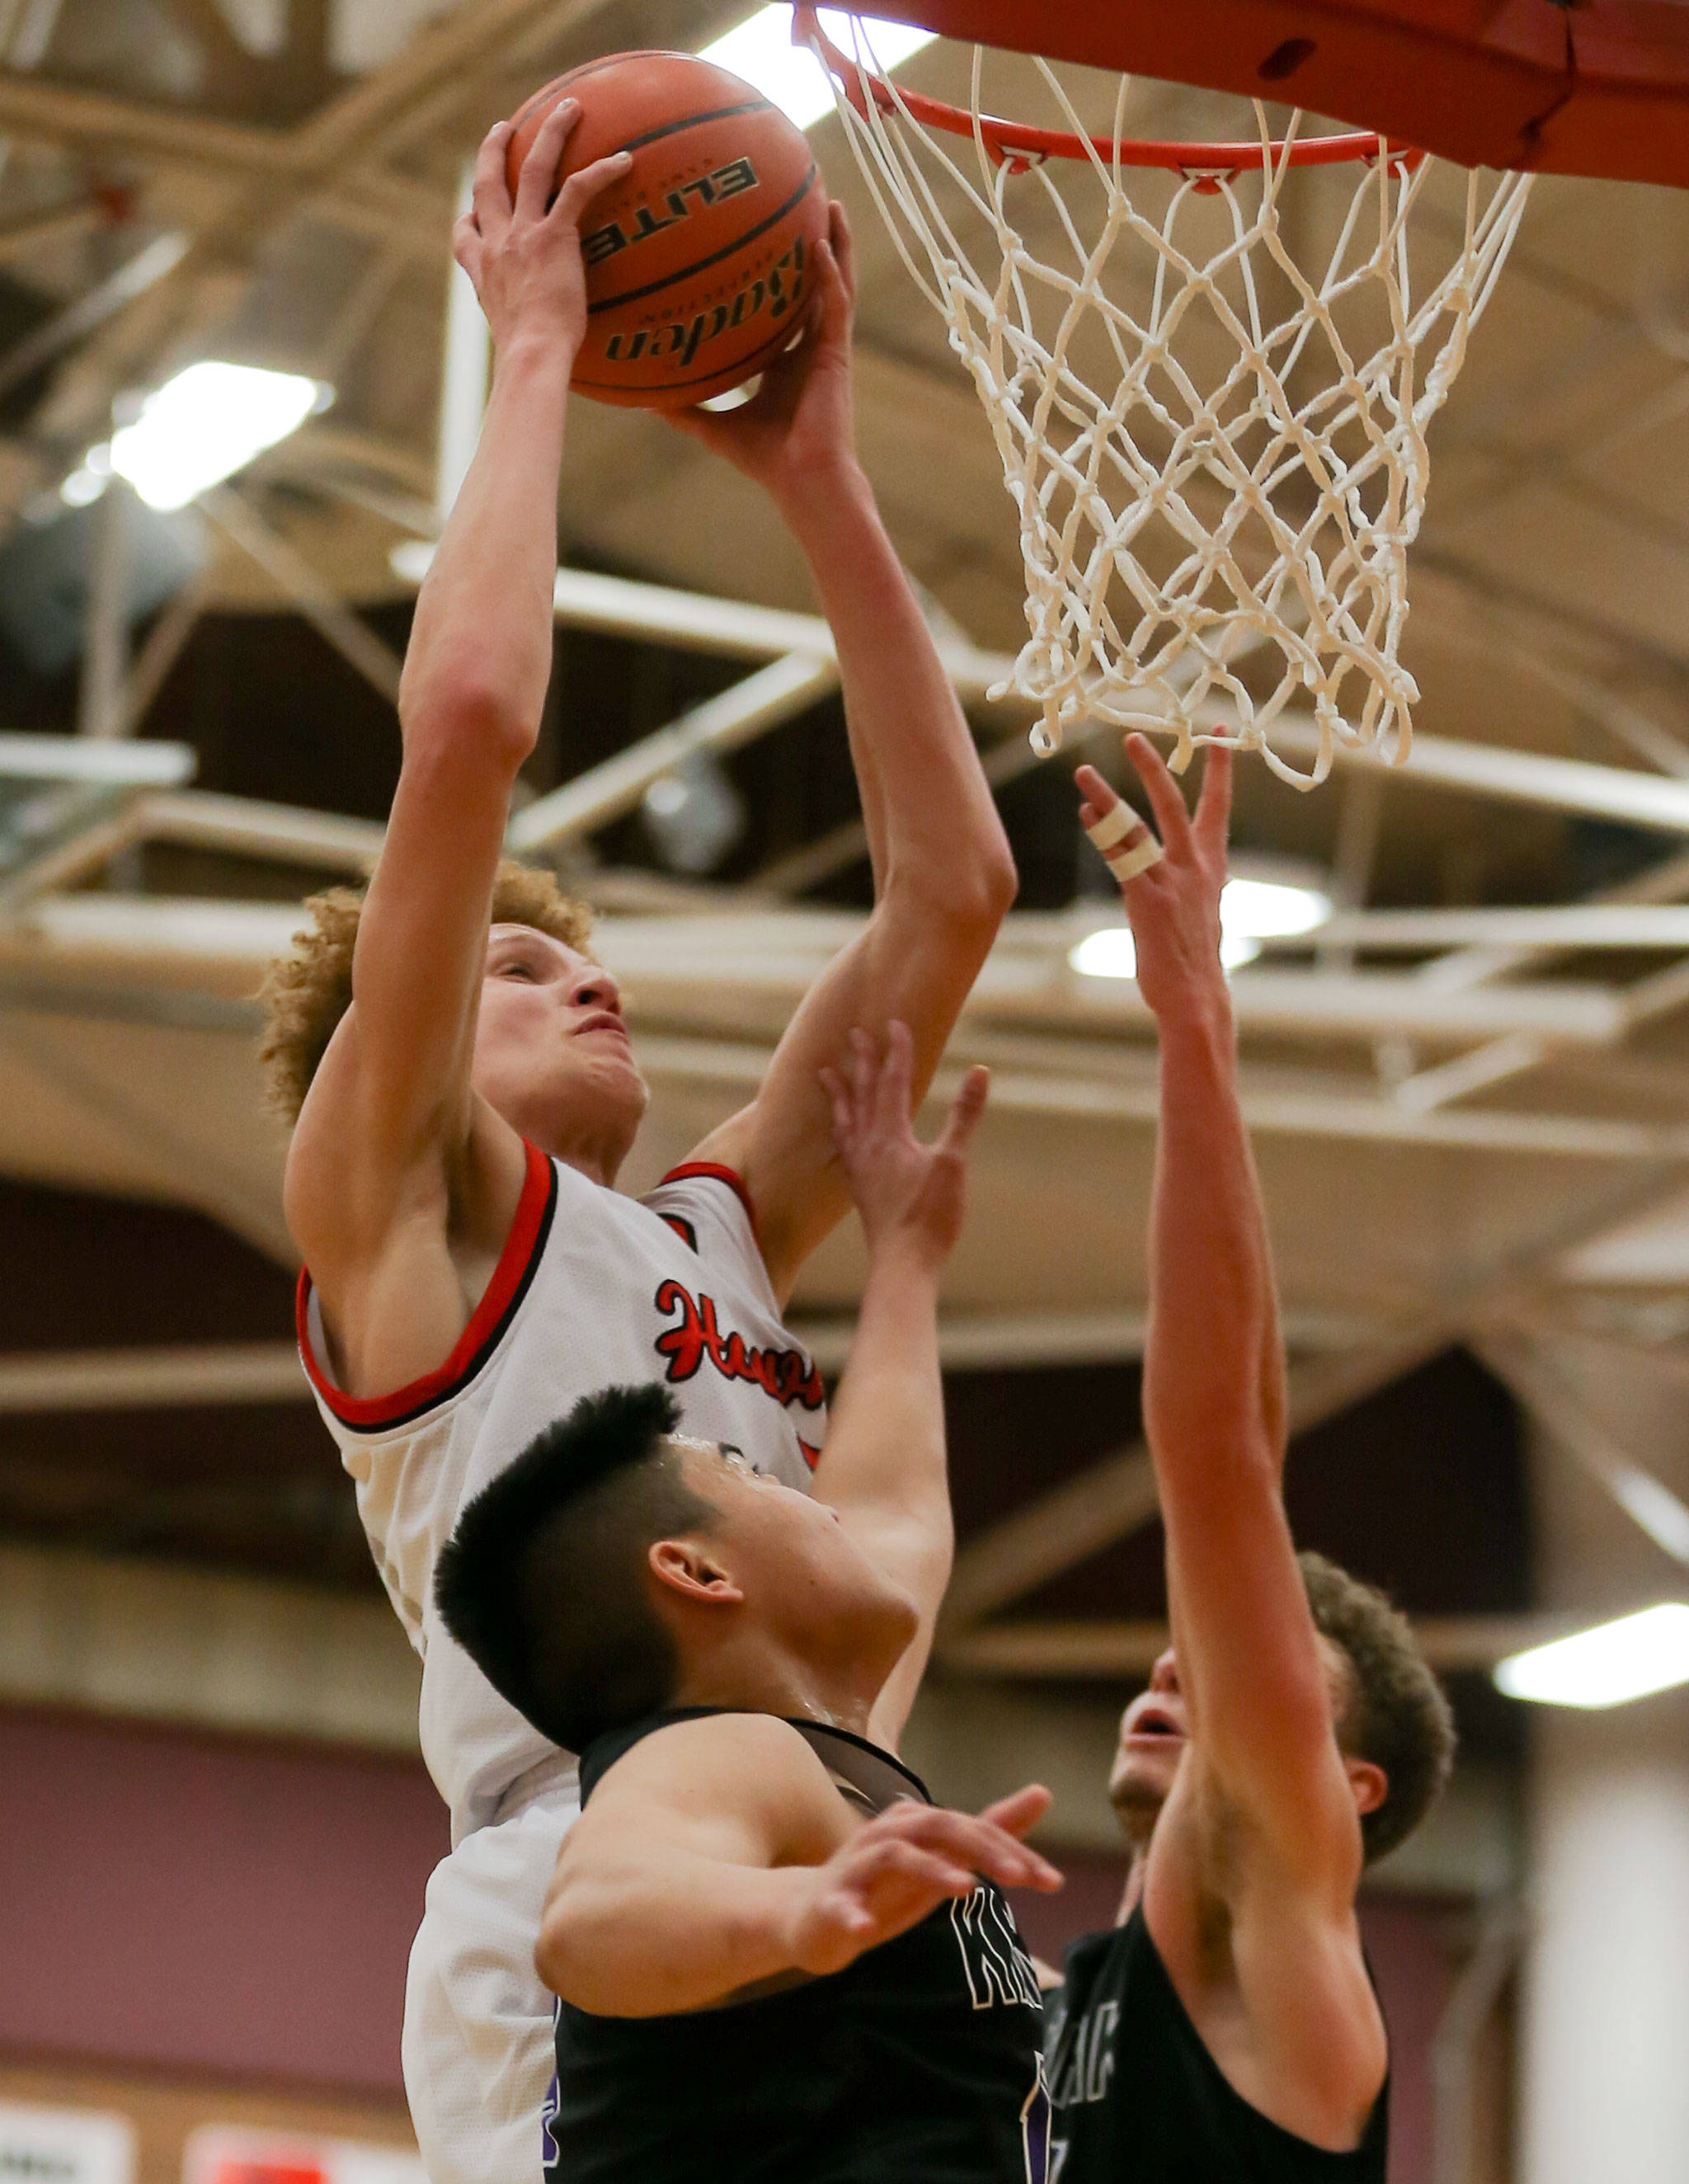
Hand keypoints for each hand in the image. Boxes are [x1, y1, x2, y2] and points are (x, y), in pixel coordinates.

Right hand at [453, 104, 631, 358]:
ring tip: (570, 108)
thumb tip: (544, 361)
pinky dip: (601, 171)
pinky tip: (625, 160)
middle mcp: (496, 244)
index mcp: (482, 270)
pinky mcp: (552, 236)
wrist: (531, 357)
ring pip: (533, 166)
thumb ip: (524, 333)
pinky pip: (578, 189)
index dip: (469, 217)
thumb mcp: (515, 344)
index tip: (474, 212)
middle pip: (487, 181)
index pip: (464, 234)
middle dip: (493, 149)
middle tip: (504, 127)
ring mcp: (522, 235)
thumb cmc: (529, 363)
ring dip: (551, 132)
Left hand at [663, 200, 860, 507]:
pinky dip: (830, 275)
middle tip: (799, 198)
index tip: (757, 238)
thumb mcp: (712, 425)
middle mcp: (808, 345)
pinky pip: (835, 306)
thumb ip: (683, 408)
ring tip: (828, 200)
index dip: (775, 272)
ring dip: (836, 242)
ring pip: (836, 282)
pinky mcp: (837, 355)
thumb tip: (641, 397)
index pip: (780, 304)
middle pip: (813, 281)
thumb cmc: (765, 459)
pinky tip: (821, 244)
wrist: (802, 481)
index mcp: (785, 358)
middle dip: (811, 240)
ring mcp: (827, 347)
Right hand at [786, 1785, 1058, 1975]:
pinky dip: (853, 1915)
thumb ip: (991, 1831)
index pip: (974, 1828)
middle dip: (982, 1848)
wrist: (813, 1917)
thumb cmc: (887, 1887)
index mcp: (918, 1824)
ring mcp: (857, 1866)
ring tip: (966, 1889)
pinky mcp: (831, 1903)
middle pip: (938, 1827)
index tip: (1052, 1882)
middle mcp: (888, 1834)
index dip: (1014, 1851)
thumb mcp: (945, 1861)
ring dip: (930, 1869)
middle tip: (1020, 1877)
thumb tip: (1042, 1793)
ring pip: (894, 1854)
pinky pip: (841, 1905)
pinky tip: (866, 1930)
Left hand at [821, 1022, 987, 1266]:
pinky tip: (842, 1133)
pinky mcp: (859, 1188)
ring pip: (845, 1119)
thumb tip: (980, 1072)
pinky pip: (843, 1146)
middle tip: (854, 1034)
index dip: (897, 1051)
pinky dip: (840, 1128)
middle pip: (862, 1094)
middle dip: (861, 1062)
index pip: (893, 1083)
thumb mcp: (953, 1162)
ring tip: (826, 1074)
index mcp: (889, 1136)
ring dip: (839, 1092)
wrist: (902, 1265)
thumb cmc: (930, 1217)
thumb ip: (964, 1115)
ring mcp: (860, 1168)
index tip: (896, 1024)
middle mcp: (867, 1147)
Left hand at [1076, 734, 1232, 1022]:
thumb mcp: (1204, 912)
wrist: (1196, 997)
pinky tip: (1085, 812)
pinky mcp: (1147, 899)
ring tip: (1082, 771)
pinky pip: (1120, 857)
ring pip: (1136, 826)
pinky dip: (1101, 832)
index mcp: (1212, 866)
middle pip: (1172, 803)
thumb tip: (1201, 879)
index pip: (1218, 806)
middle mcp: (1194, 866)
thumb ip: (1198, 886)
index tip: (1219, 733)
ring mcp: (1170, 880)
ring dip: (1106, 796)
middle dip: (1152, 768)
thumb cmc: (1196, 960)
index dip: (1219, 768)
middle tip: (1133, 737)